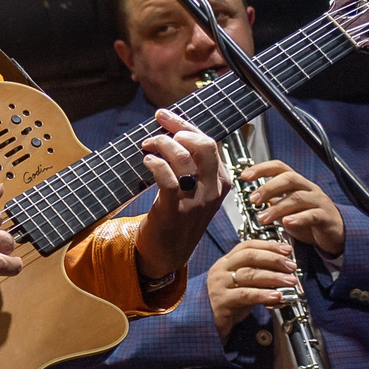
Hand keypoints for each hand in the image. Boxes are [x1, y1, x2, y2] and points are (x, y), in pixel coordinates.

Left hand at [131, 108, 228, 282]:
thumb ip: (192, 165)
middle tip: (158, 124)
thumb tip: (174, 132)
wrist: (167, 253)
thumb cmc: (177, 216)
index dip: (186, 125)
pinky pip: (168, 179)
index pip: (209, 143)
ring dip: (162, 144)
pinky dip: (156, 164)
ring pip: (185, 159)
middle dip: (179, 128)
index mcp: (220, 182)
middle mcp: (212, 190)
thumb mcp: (195, 190)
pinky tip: (147, 160)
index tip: (165, 115)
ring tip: (147, 145)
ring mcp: (195, 201)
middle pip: (205, 146)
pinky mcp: (174, 210)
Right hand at [206, 238, 299, 339]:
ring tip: (290, 281)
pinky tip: (277, 296)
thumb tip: (284, 272)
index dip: (268, 246)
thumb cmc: (227, 304)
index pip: (246, 246)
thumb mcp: (242, 286)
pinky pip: (246, 295)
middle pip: (249, 257)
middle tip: (291, 266)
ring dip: (273, 277)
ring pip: (249, 274)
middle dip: (274, 259)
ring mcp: (219, 285)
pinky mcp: (222, 301)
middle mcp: (221, 270)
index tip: (287, 250)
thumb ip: (258, 278)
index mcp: (225, 263)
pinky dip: (264, 294)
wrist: (205, 324)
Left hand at [242, 160, 343, 257]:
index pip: (280, 167)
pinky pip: (312, 215)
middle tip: (253, 200)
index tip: (244, 176)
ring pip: (298, 198)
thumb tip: (252, 197)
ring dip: (277, 208)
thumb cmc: (309, 218)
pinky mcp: (326, 217)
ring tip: (263, 218)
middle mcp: (308, 188)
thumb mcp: (287, 208)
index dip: (262, 168)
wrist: (335, 233)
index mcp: (297, 183)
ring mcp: (318, 201)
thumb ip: (273, 201)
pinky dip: (298, 219)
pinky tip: (287, 223)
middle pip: (289, 179)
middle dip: (268, 188)